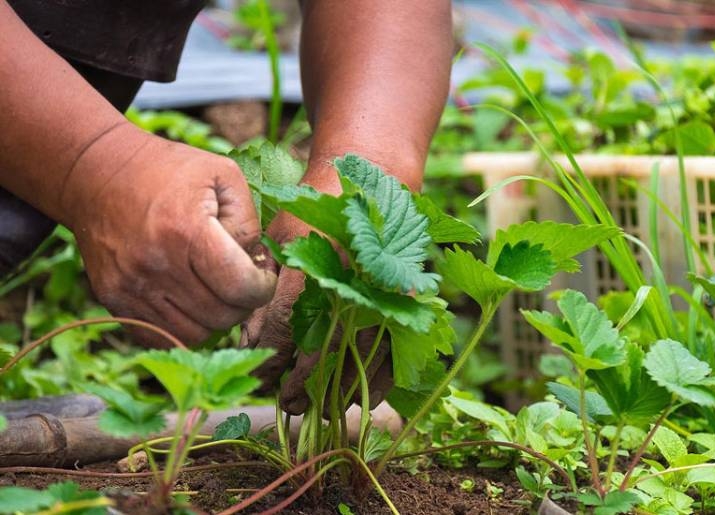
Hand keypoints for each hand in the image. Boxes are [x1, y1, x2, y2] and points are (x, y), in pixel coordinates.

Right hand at [64, 125, 277, 345]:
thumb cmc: (168, 169)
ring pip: (196, 334)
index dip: (264, 286)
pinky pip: (163, 336)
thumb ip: (249, 221)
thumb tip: (256, 265)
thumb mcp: (222, 175)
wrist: (96, 171)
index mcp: (187, 230)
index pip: (241, 288)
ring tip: (216, 289)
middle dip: (243, 303)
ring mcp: (130, 286)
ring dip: (216, 318)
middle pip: (222, 316)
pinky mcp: (113, 299)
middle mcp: (156, 264)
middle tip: (242, 279)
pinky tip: (191, 299)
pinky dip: (185, 326)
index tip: (264, 274)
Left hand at [240, 211, 393, 414]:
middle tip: (285, 404)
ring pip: (359, 357)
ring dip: (336, 390)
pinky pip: (395, 351)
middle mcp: (349, 280)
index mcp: (312, 260)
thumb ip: (263, 286)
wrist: (376, 179)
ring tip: (316, 408)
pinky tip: (360, 398)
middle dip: (300, 384)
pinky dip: (378, 380)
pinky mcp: (408, 299)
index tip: (260, 378)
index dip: (269, 359)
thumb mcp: (281, 236)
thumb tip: (248, 339)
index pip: (283, 325)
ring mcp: (383, 291)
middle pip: (322, 349)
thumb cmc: (319, 206)